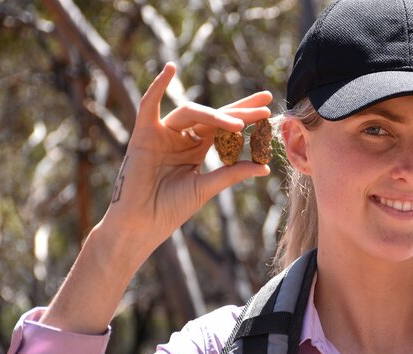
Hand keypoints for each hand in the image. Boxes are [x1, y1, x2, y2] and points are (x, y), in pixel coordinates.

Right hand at [102, 62, 270, 254]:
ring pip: (192, 113)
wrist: (143, 224)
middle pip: (214, 116)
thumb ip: (232, 174)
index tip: (269, 110)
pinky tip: (169, 69)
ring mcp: (163, 133)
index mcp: (198, 148)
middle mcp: (182, 136)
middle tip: (265, 100)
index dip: (246, 116)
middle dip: (240, 108)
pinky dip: (156, 87)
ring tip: (239, 124)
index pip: (225, 126)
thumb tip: (265, 167)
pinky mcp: (144, 135)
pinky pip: (148, 106)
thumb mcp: (207, 188)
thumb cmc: (171, 209)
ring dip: (216, 116)